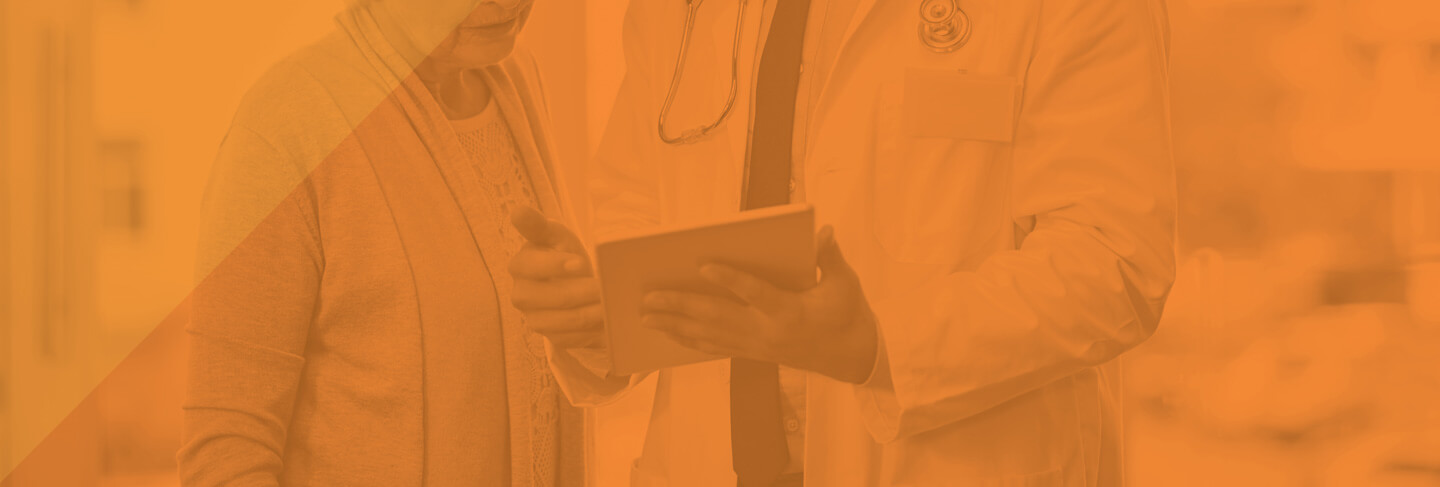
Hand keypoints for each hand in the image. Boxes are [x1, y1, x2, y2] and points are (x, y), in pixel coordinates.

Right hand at [507, 207, 604, 349]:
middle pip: (550, 297)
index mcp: (520, 266)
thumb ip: (537, 225)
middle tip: (605, 287)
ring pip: (562, 320)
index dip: (555, 265)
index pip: (530, 266)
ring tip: (609, 304)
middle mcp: (521, 295)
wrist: (573, 283)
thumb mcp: (554, 235)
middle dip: (581, 292)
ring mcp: (534, 319)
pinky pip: (570, 338)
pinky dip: (589, 331)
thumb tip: (517, 211)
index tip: (580, 263)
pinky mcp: (550, 337)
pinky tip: (605, 321)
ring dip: (589, 313)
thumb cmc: (563, 254)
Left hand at [640, 226, 878, 383]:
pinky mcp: (752, 353)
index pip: (756, 293)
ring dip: (674, 324)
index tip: (703, 264)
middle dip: (681, 306)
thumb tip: (823, 231)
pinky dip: (688, 338)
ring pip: (709, 335)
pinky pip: (714, 346)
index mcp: (790, 313)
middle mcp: (767, 333)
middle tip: (649, 296)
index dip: (730, 279)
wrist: (851, 357)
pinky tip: (667, 331)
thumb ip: (829, 256)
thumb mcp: (845, 282)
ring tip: (645, 315)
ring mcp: (756, 346)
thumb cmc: (847, 313)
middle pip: (718, 317)